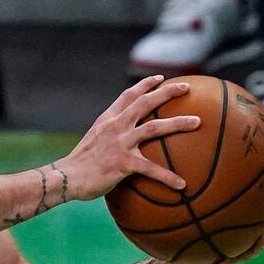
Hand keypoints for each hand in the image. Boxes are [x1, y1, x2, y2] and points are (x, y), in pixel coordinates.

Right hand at [53, 75, 199, 201]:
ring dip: (178, 123)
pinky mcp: (122, 162)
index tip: (161, 78)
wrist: (65, 177)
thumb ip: (109, 135)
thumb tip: (122, 139)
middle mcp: (115, 126)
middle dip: (167, 92)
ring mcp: (119, 143)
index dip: (145, 84)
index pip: (129, 95)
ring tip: (198, 122)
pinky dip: (167, 177)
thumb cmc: (80, 164)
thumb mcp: (94, 141)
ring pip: (154, 127)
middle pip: (146, 102)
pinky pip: (150, 168)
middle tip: (187, 87)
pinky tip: (182, 185)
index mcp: (108, 119)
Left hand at [150, 201, 263, 263]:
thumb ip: (185, 206)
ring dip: (254, 247)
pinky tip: (225, 261)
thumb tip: (185, 177)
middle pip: (255, 235)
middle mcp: (227, 250)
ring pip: (242, 255)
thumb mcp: (176, 222)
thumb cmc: (171, 246)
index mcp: (225, 237)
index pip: (249, 220)